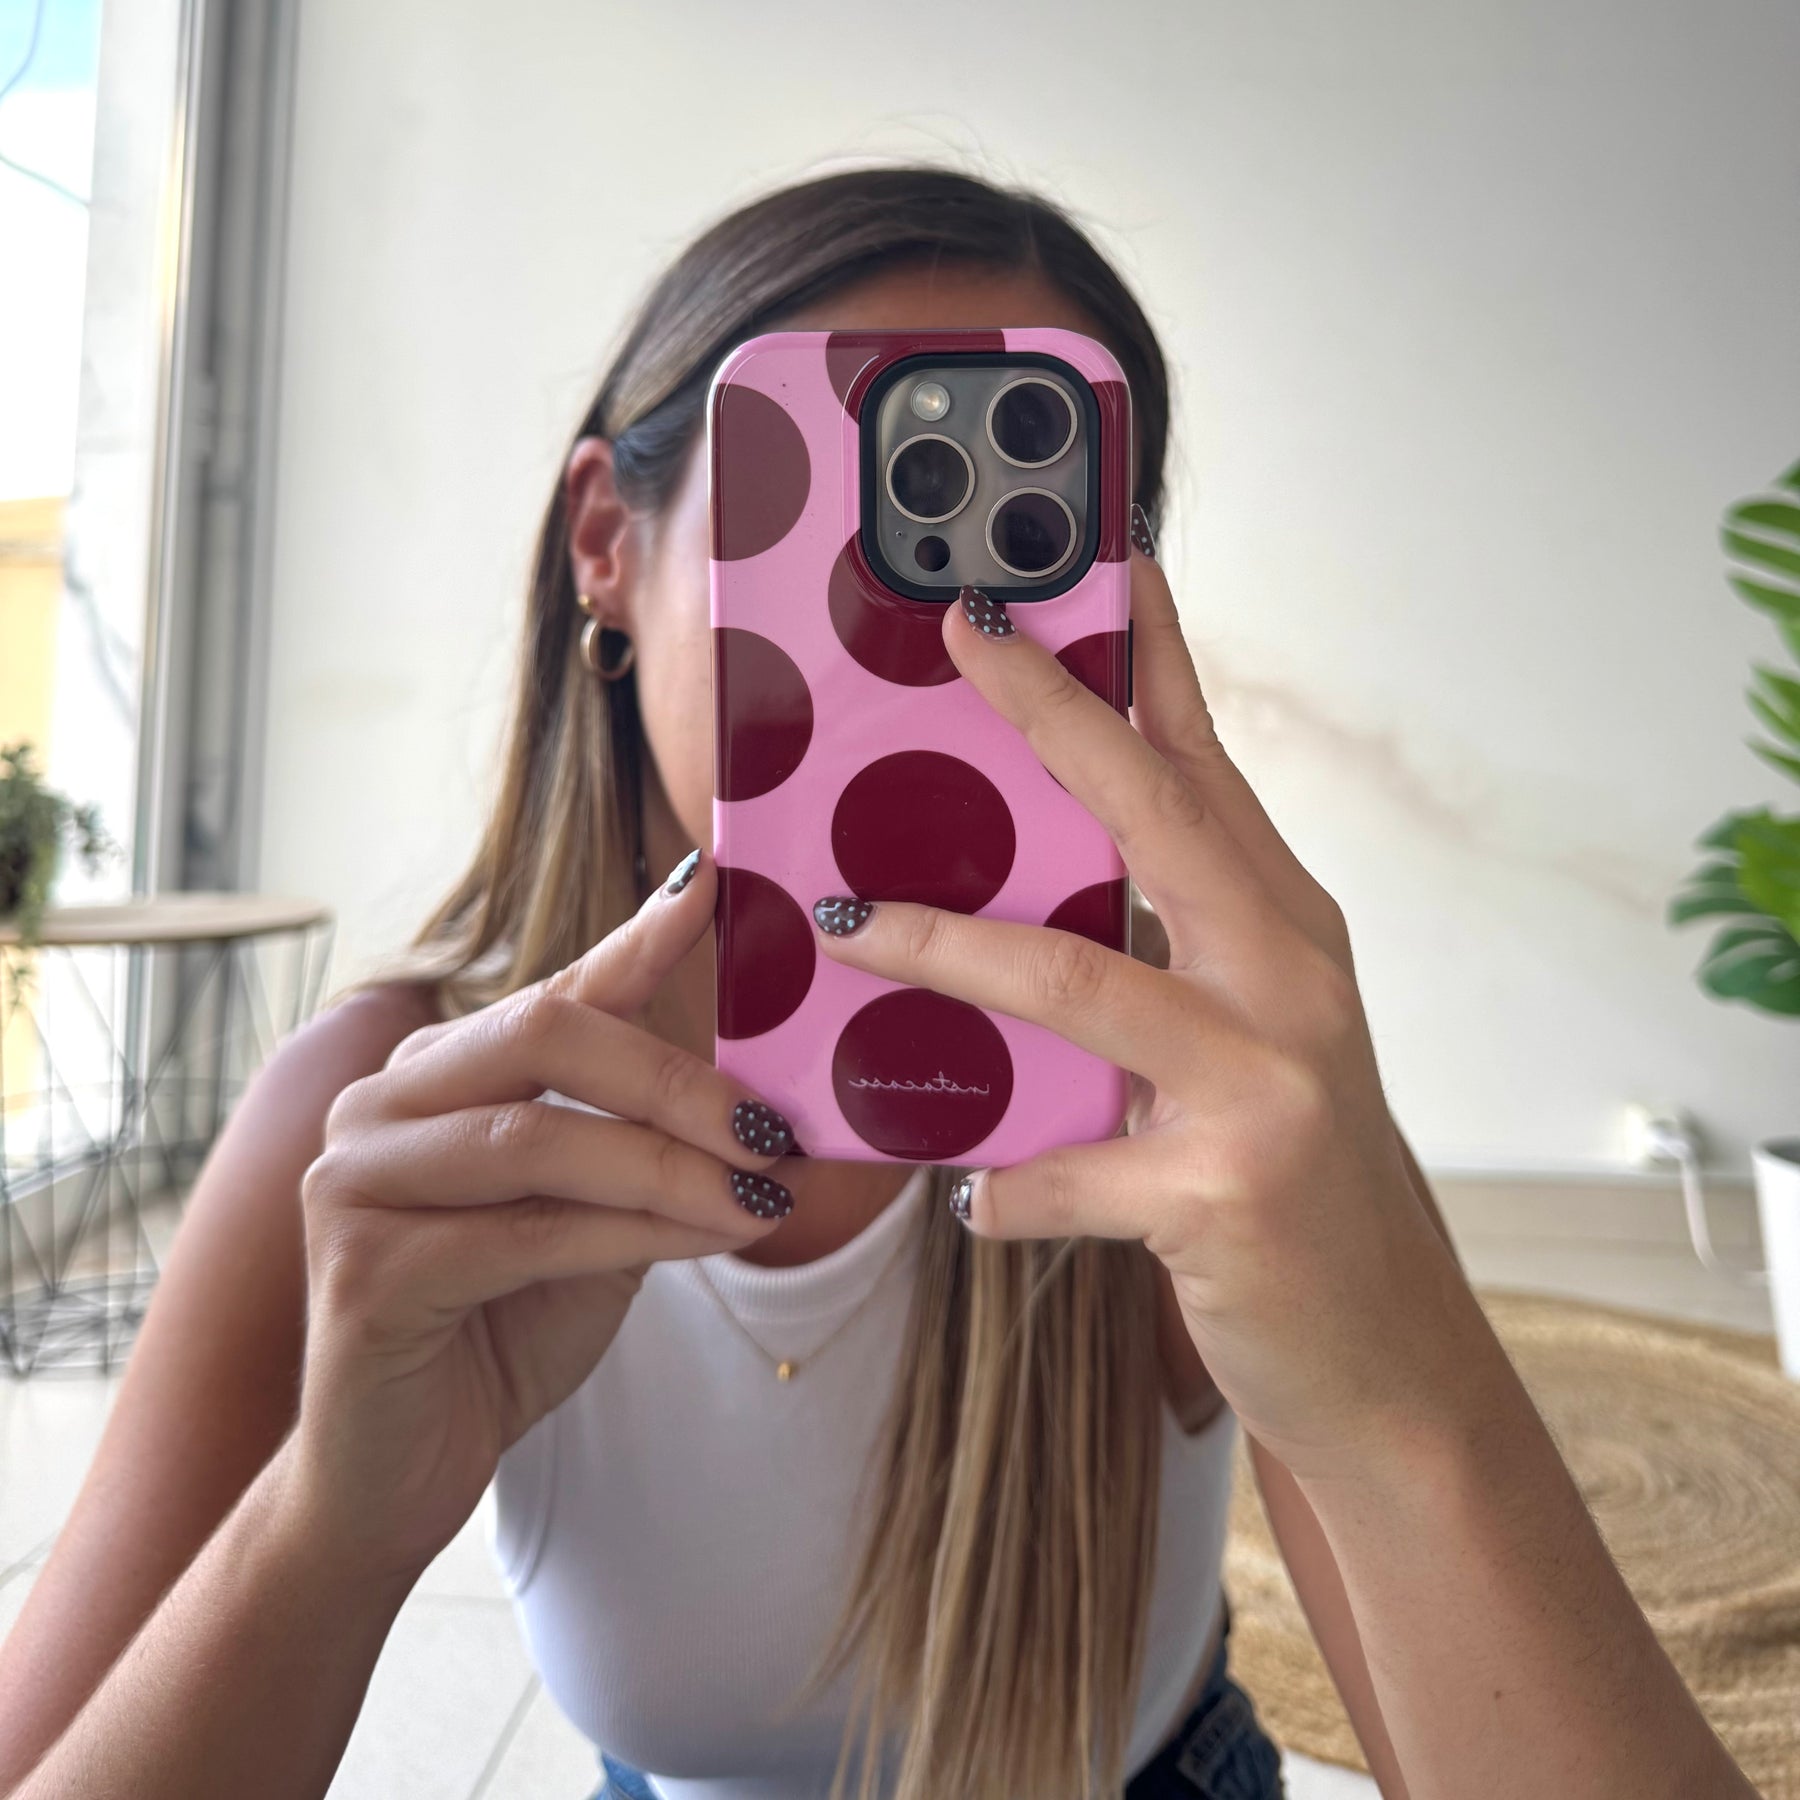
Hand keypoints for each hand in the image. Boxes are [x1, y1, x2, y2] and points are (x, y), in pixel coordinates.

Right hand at [292, 856, 794, 1581]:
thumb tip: (766, 1099)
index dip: (641, 938)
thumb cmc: (502, 1328)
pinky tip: (713, 1238)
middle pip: (545, 1034)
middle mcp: (382, 1104)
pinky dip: (639, 1232)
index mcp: (437, 1075)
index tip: (719, 888)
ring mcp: (356, 1181)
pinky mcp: (366, 1269)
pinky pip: (531, 1232)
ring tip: (768, 1194)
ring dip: (675, 1166)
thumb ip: (645, 1146)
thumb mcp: (590, 1217)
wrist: (397, 1473)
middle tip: (775, 1126)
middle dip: (676, 1078)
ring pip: (542, 1137)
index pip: (557, 990)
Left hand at [812, 558, 1484, 1481]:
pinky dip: (1007, 1184)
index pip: (1209, 768)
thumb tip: (1026, 899)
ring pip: (1078, 982)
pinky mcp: (1225, 1195)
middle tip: (961, 633)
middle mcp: (1288, 983)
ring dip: (946, 948)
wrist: (1383, 1351)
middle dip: (1052, 714)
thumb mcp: (1242, 1045)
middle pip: (1157, 816)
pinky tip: (972, 1196)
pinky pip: (1064, 1177)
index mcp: (1283, 932)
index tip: (1102, 560)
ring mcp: (1266, 1085)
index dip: (1155, 659)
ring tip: (847, 923)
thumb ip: (1156, 963)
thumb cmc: (1291, 1180)